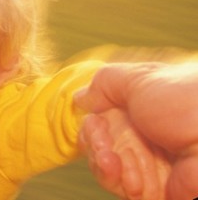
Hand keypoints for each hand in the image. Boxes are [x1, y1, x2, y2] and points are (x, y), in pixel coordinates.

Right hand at [75, 62, 197, 199]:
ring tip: (118, 165)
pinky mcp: (156, 191)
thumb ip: (106, 82)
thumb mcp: (140, 79)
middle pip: (101, 144)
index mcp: (144, 109)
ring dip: (107, 166)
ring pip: (108, 169)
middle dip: (97, 146)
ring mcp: (152, 166)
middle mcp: (147, 137)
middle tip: (105, 148)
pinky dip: (122, 183)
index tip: (95, 122)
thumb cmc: (185, 101)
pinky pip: (124, 189)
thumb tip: (81, 97)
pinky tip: (133, 180)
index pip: (104, 120)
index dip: (93, 125)